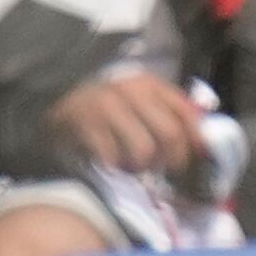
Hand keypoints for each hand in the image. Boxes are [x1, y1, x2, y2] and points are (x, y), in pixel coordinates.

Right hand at [44, 71, 212, 181]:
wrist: (56, 98)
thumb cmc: (104, 105)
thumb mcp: (138, 99)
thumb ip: (167, 111)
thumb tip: (200, 133)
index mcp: (149, 84)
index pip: (185, 111)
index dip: (196, 138)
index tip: (198, 156)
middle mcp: (132, 92)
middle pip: (170, 134)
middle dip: (172, 160)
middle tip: (164, 170)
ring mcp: (109, 109)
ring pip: (143, 151)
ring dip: (140, 167)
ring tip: (132, 166)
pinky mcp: (88, 127)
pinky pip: (113, 159)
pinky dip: (114, 168)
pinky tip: (109, 164)